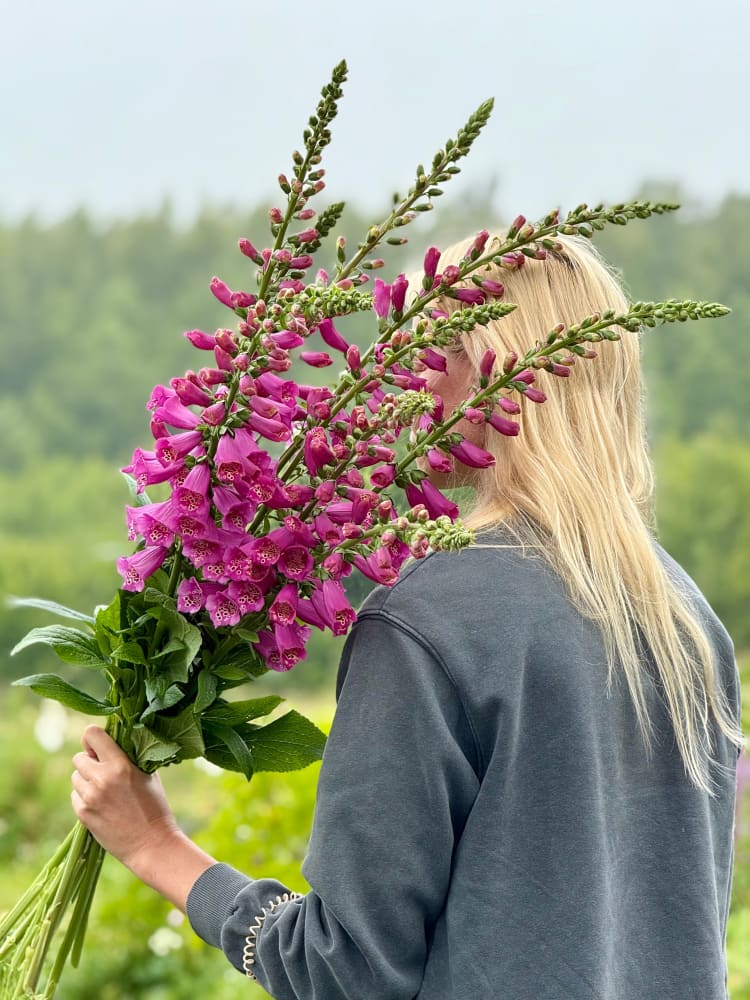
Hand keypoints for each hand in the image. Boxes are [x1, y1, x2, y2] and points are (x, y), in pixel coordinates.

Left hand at [71, 726, 218, 910]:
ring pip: (75, 777)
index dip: (92, 738)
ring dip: (86, 780)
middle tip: (103, 770)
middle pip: (78, 757)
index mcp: (120, 765)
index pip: (91, 734)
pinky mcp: (83, 814)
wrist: (151, 844)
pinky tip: (101, 805)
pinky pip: (74, 796)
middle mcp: (101, 778)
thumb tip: (116, 741)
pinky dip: (84, 797)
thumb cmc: (155, 806)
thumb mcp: (148, 774)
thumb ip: (130, 756)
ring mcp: (89, 798)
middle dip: (89, 761)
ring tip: (105, 790)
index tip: (99, 746)